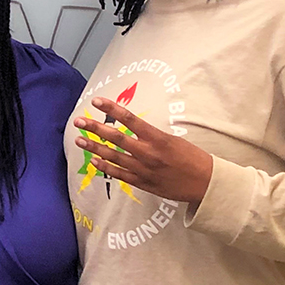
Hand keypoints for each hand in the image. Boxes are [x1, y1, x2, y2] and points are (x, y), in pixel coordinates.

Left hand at [73, 96, 212, 204]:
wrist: (205, 183)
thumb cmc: (192, 157)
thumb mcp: (172, 139)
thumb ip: (150, 135)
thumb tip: (131, 127)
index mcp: (157, 138)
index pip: (130, 119)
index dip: (112, 109)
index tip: (96, 101)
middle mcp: (147, 153)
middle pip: (116, 138)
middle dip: (95, 128)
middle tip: (78, 121)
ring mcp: (143, 169)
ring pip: (113, 157)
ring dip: (94, 148)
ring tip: (79, 140)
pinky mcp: (143, 183)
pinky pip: (119, 174)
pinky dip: (105, 167)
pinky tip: (94, 160)